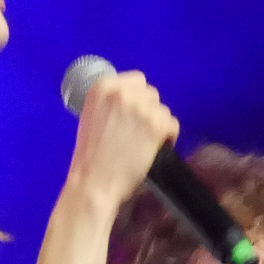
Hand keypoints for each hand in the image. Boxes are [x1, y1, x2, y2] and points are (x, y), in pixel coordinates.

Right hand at [68, 69, 176, 219]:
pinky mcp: (156, 125)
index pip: (136, 80)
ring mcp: (141, 107)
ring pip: (162, 110)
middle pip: (151, 93)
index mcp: (103, 86)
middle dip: (148, 111)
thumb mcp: (91, 115)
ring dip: (157, 125)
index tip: (133, 116)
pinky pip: (172, 125)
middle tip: (138, 133)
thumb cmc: (90, 156)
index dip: (137, 99)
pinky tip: (152, 150)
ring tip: (143, 144)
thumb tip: (133, 98)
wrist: (94, 182)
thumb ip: (111, 102)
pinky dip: (167, 138)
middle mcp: (123, 92)